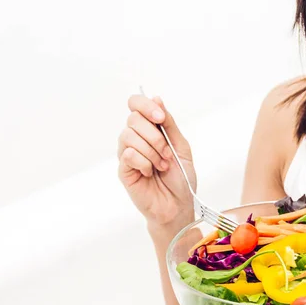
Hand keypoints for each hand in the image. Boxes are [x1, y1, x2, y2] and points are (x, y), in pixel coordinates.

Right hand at [118, 95, 196, 226]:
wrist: (177, 205)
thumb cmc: (181, 179)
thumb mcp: (181, 147)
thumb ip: (169, 124)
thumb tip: (156, 99)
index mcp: (150, 130)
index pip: (136, 104)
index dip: (146, 106)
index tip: (160, 118)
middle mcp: (136, 138)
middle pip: (133, 118)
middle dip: (155, 136)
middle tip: (167, 153)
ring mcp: (128, 153)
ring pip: (129, 135)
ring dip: (151, 151)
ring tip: (162, 166)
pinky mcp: (123, 169)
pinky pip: (128, 154)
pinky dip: (144, 162)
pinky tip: (150, 172)